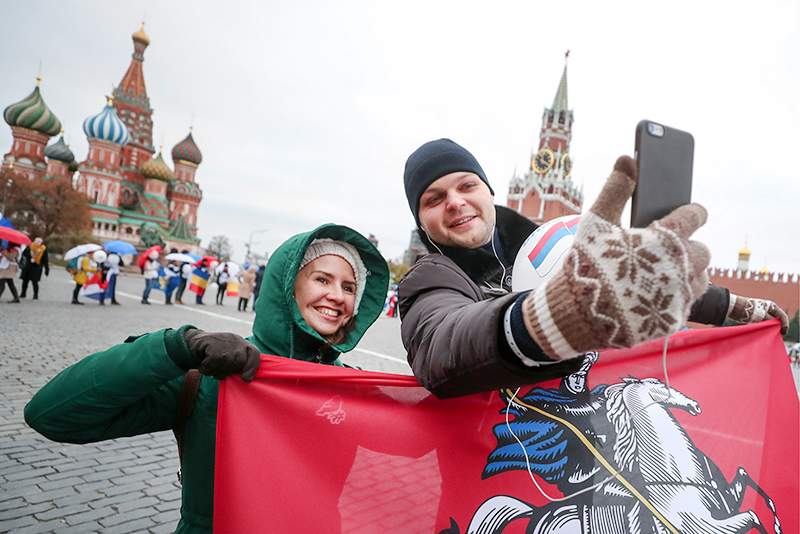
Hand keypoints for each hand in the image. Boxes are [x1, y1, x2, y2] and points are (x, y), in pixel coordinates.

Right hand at [183, 329, 260, 380]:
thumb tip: (247, 378)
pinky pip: (213, 362)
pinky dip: (206, 368)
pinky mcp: (213, 344)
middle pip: (239, 362)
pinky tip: (203, 365)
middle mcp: (235, 340)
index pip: (254, 353)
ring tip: (209, 368)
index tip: (246, 379)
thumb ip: (237, 364)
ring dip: (215, 371)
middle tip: (217, 372)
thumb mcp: (227, 358)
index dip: (252, 367)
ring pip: (226, 363)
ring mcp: (224, 340)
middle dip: (227, 372)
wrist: (191, 343)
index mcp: (241, 343)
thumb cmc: (212, 354)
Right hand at [521, 156, 710, 358]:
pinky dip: (675, 297)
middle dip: (688, 247)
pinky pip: (686, 304)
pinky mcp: (674, 318)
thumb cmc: (586, 264)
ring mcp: (680, 294)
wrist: (576, 314)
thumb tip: (627, 158)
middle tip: (668, 248)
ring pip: (701, 278)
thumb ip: (615, 189)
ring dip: (688, 273)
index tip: (688, 213)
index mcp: (668, 237)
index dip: (692, 212)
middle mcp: (683, 265)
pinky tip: (655, 295)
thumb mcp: (596, 222)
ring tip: (665, 272)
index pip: (696, 215)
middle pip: (703, 250)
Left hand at [727, 294, 788, 334]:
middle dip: (778, 327)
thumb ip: (771, 321)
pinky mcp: (756, 318)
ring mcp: (762, 313)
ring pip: (770, 323)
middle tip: (777, 335)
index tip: (783, 333)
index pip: (782, 316)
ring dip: (770, 329)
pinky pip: (763, 324)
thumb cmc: (748, 310)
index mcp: (771, 306)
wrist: (734, 308)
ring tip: (770, 335)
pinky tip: (763, 333)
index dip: (785, 324)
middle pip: (777, 320)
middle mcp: (768, 309)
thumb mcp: (762, 316)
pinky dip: (764, 329)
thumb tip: (778, 326)